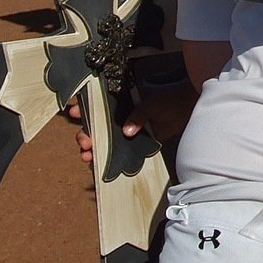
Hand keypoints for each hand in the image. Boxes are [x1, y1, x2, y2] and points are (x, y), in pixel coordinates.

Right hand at [66, 85, 196, 164]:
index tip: (74, 112)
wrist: (188, 110)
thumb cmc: (170, 100)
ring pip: (101, 140)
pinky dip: (104, 158)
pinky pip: (115, 151)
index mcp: (120, 101)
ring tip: (87, 155)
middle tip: (85, 141)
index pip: (97, 104)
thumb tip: (126, 131)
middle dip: (85, 133)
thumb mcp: (153, 103)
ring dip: (91, 148)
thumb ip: (139, 114)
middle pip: (94, 126)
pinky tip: (96, 163)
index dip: (83, 107)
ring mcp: (125, 130)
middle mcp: (119, 116)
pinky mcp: (133, 143)